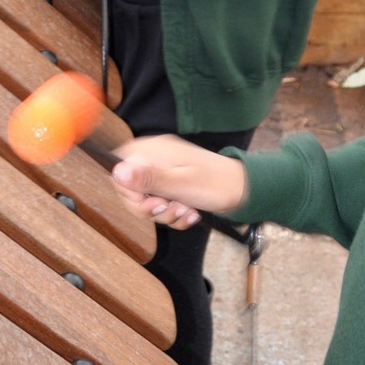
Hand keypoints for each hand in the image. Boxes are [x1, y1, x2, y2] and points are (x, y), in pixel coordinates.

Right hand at [110, 135, 248, 228]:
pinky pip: (161, 206)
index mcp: (154, 150)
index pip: (119, 169)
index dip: (128, 192)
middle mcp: (156, 159)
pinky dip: (173, 215)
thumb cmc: (217, 184)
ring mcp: (164, 173)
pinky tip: (190, 212)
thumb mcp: (180, 184)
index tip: (149, 202)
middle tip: (169, 207)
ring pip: (146, 202)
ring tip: (186, 210)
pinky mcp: (172, 186)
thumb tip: (118, 171)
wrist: (246, 192)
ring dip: (165, 214)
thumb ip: (148, 178)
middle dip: (149, 207)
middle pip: (130, 190)